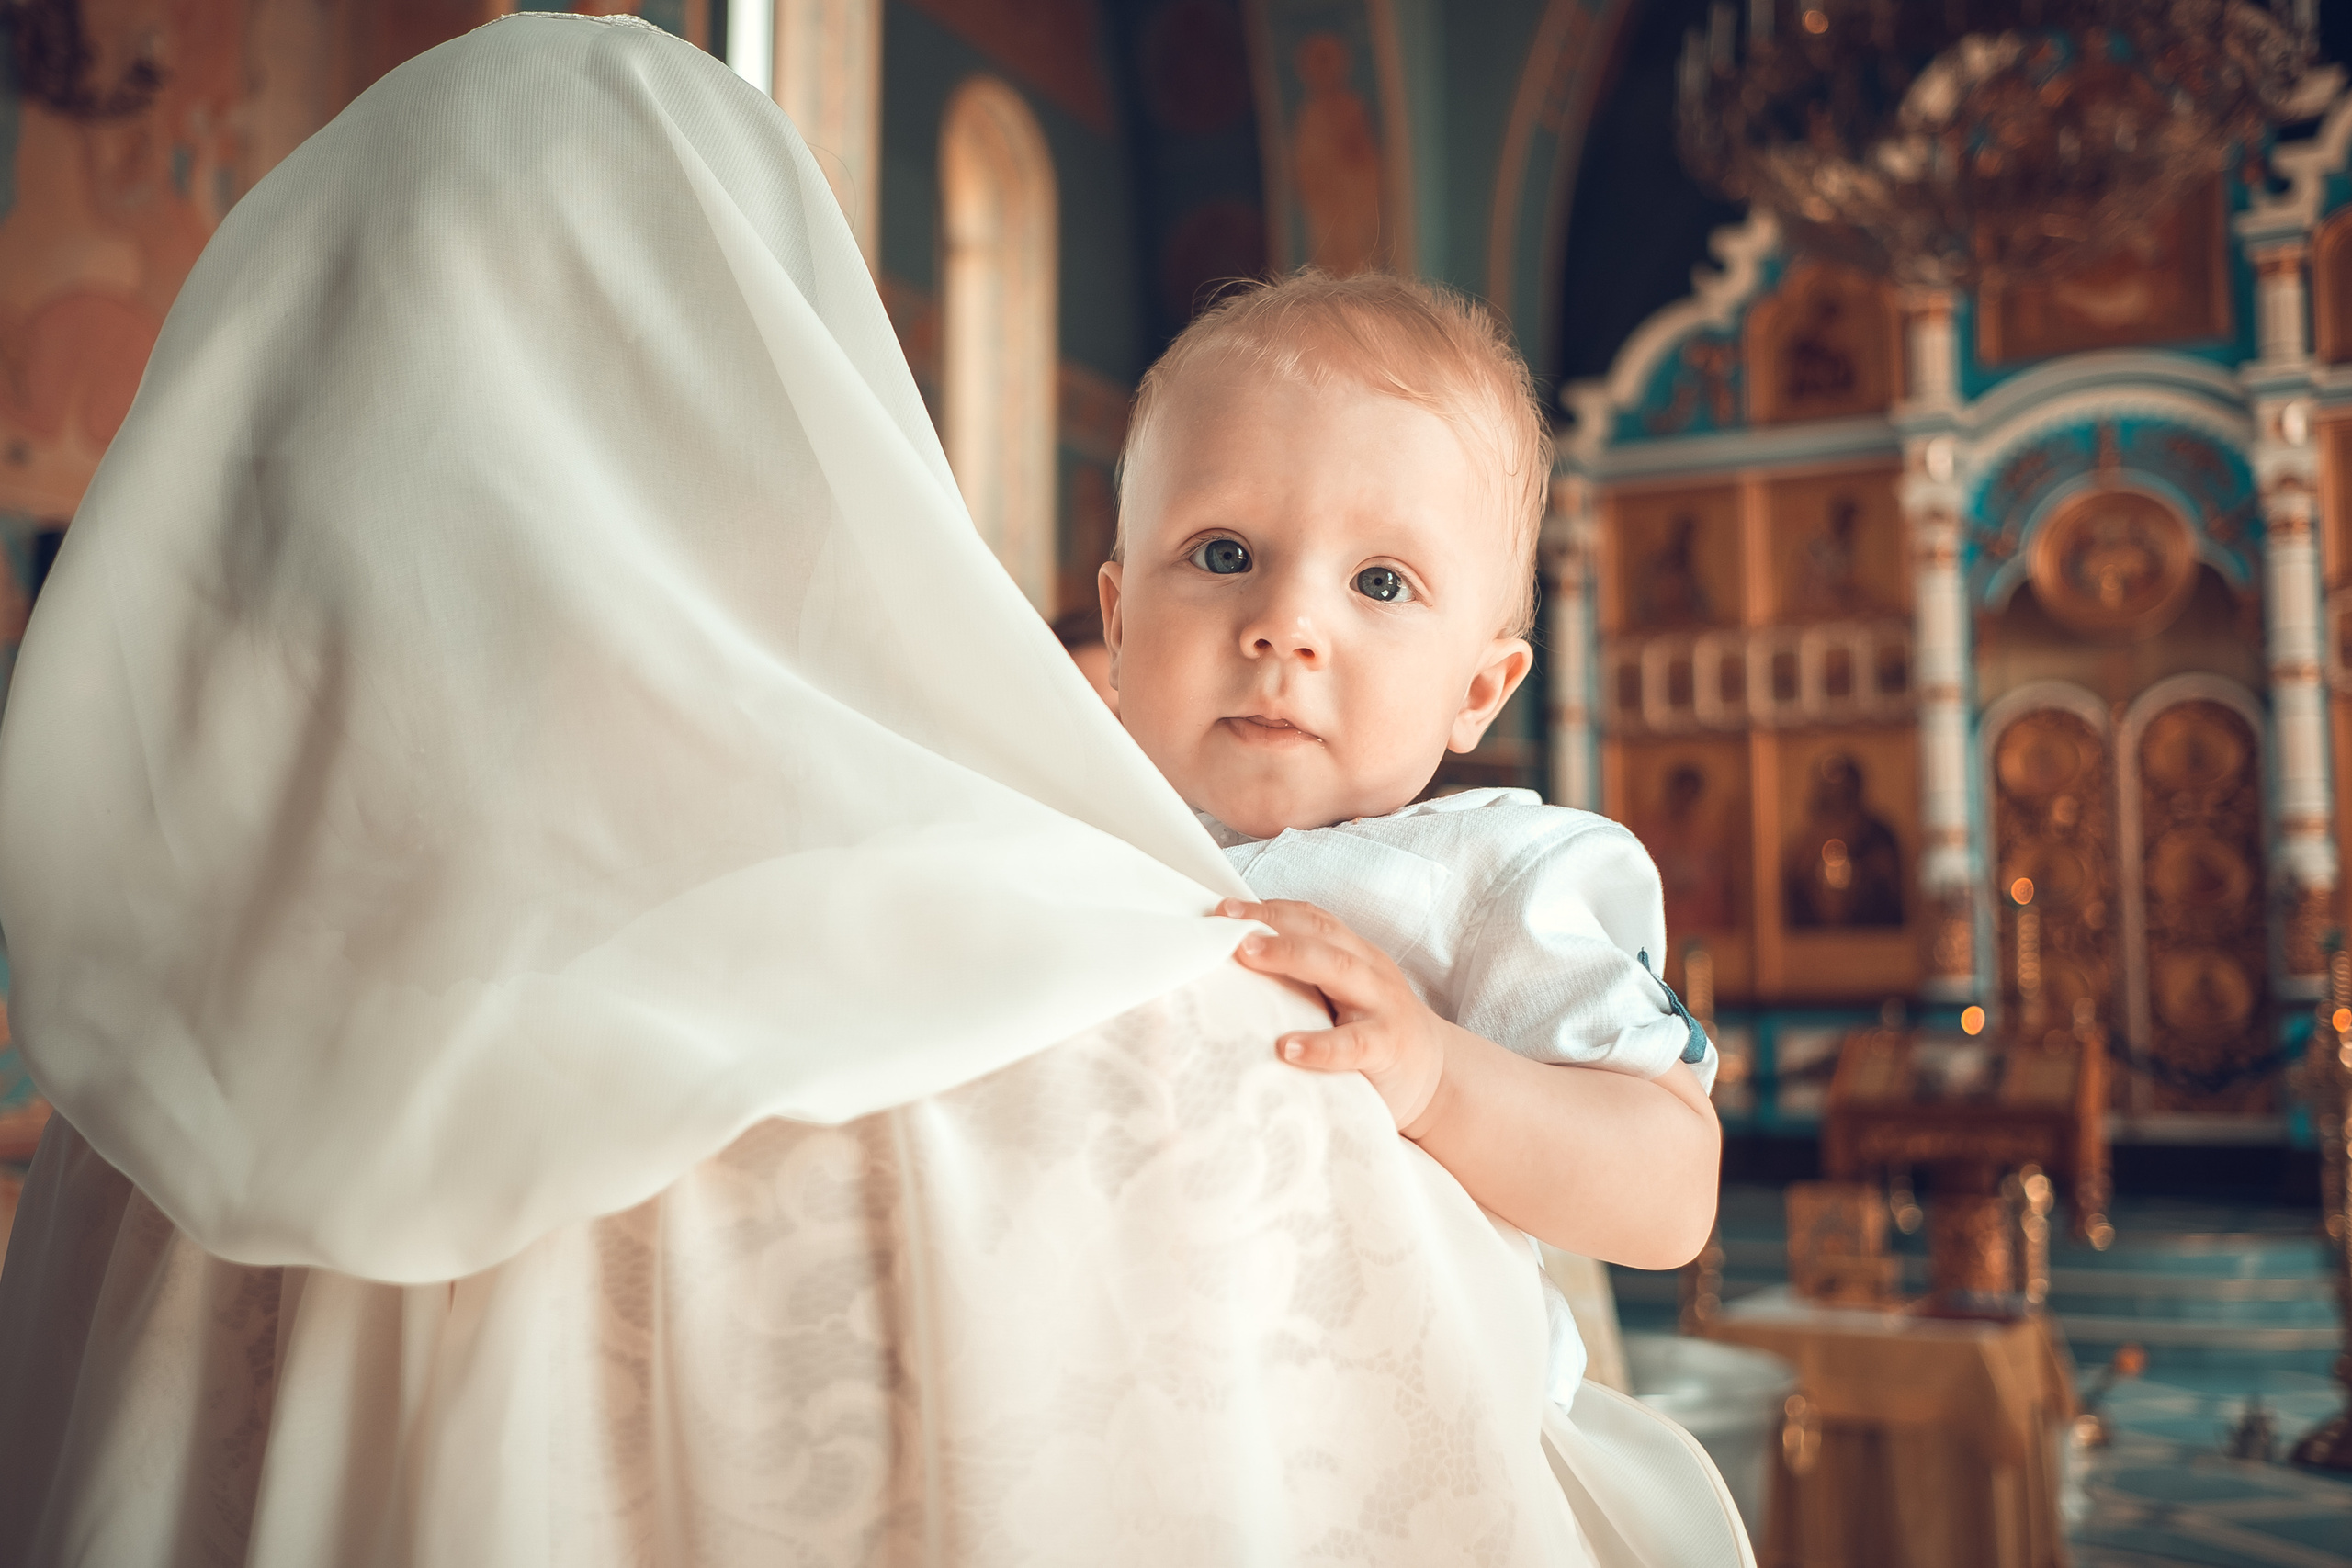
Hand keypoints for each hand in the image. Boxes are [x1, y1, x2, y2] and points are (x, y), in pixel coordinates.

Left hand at [1219, 897, 1450, 1133]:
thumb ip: (1302, 982)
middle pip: (1320, 933)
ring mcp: (1383, 1006)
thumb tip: (1229, 972)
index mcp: (1354, 954)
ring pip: (1339, 969)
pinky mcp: (1389, 1048)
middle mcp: (1369, 970)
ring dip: (1290, 957)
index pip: (1311, 918)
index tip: (1221, 908)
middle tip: (1225, 925)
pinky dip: (1320, 1045)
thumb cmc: (1370, 1034)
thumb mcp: (1340, 998)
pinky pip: (1354, 1044)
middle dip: (1272, 922)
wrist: (1437, 1079)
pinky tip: (1287, 1049)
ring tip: (1248, 956)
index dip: (1269, 908)